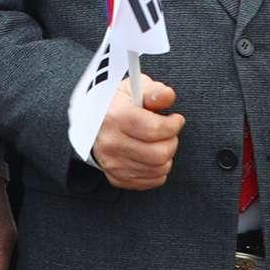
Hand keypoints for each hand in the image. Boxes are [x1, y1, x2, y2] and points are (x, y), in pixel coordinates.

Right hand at [91, 71, 182, 189]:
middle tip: (168, 132)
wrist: (93, 124)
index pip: (154, 129)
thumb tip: (167, 96)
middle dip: (172, 141)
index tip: (176, 119)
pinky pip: (152, 180)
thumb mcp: (133, 88)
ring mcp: (113, 163)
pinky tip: (151, 155)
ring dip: (167, 155)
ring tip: (159, 142)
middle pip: (159, 153)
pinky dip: (158, 169)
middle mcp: (112, 142)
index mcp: (115, 116)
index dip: (173, 125)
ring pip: (159, 168)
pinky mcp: (117, 177)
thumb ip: (153, 91)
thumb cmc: (117, 105)